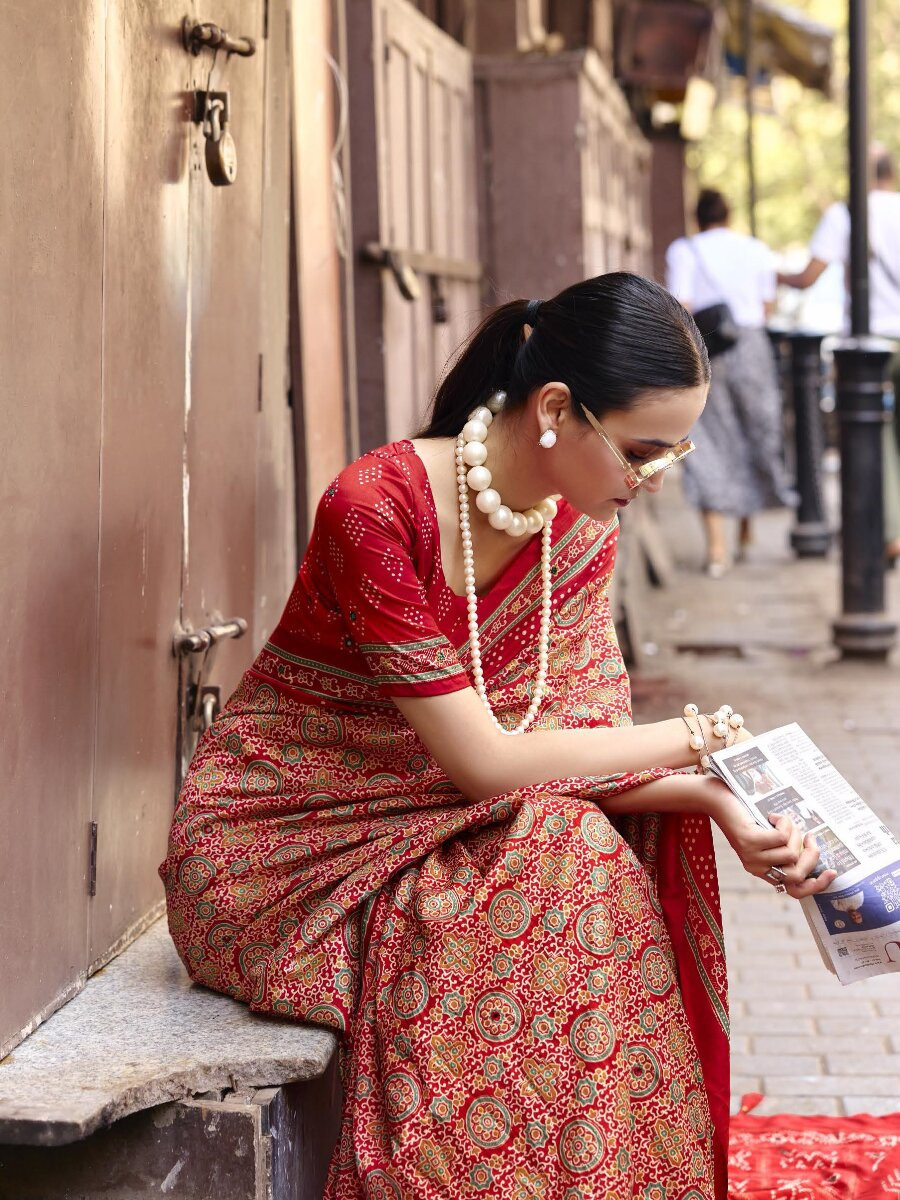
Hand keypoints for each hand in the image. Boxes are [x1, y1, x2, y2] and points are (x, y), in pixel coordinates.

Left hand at [710, 789, 836, 898]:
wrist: (718, 801)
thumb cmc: (747, 816)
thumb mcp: (768, 837)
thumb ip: (786, 847)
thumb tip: (814, 849)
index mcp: (764, 871)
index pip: (795, 891)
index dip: (817, 885)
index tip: (832, 872)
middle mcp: (757, 868)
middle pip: (798, 874)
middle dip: (811, 854)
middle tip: (811, 836)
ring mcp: (752, 856)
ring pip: (792, 853)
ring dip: (795, 833)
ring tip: (783, 822)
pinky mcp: (749, 841)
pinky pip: (782, 837)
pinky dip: (785, 824)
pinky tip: (774, 816)